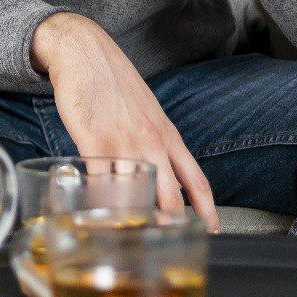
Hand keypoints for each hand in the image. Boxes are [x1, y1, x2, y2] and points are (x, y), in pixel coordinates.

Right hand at [31, 12, 221, 231]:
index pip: (197, 180)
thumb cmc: (113, 79)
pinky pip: (101, 184)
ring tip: (134, 237)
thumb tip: (159, 165)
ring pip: (137, 196)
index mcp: (167, 135)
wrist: (83, 50)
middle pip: (170, 198)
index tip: (213, 229)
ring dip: (136, 221)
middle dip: (172, 226)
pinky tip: (99, 214)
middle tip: (169, 245)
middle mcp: (151, 142)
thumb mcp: (146, 108)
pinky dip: (101, 204)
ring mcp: (123, 143)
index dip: (208, 210)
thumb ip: (155, 138)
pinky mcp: (94, 141)